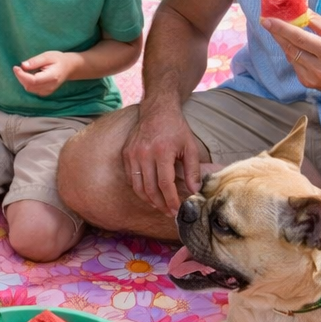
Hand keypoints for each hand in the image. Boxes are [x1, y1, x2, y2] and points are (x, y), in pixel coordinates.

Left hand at [13, 51, 72, 95]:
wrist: (69, 68)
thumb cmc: (58, 60)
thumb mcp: (47, 55)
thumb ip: (35, 61)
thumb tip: (23, 66)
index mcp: (52, 77)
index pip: (33, 81)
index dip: (22, 75)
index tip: (16, 67)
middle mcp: (50, 87)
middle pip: (29, 86)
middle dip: (21, 77)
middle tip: (18, 67)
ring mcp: (47, 91)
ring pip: (29, 88)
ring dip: (23, 80)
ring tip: (26, 70)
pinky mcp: (44, 93)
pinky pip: (31, 89)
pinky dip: (27, 82)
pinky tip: (30, 75)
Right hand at [121, 100, 202, 215]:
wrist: (157, 110)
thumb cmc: (176, 128)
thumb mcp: (190, 147)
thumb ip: (193, 170)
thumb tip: (195, 191)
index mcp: (162, 151)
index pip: (165, 184)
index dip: (171, 200)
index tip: (177, 210)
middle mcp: (144, 153)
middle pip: (150, 188)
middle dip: (161, 204)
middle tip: (169, 212)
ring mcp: (132, 154)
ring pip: (137, 186)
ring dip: (148, 200)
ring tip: (159, 206)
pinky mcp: (126, 153)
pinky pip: (131, 178)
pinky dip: (138, 188)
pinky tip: (148, 192)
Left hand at [262, 13, 320, 94]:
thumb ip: (316, 22)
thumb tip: (299, 10)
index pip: (299, 38)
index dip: (281, 29)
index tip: (268, 21)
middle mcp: (319, 68)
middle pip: (290, 48)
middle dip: (278, 34)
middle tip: (269, 23)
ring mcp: (312, 78)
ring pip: (290, 57)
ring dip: (286, 44)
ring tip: (284, 33)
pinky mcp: (308, 84)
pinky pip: (295, 65)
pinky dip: (293, 55)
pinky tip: (298, 49)